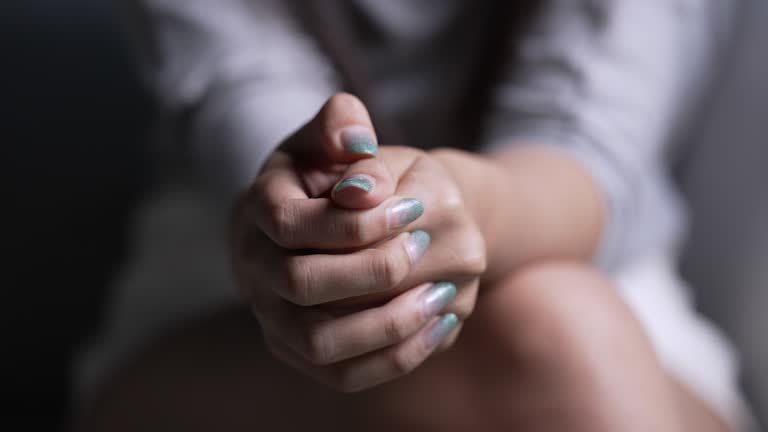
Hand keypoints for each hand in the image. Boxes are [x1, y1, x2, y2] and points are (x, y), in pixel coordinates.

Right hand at [231, 94, 485, 391]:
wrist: (312, 222)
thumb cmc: (328, 176)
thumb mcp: (329, 138)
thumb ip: (339, 124)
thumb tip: (358, 143)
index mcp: (257, 211)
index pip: (289, 223)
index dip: (351, 220)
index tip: (411, 207)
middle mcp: (254, 270)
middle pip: (301, 284)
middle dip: (371, 269)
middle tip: (423, 247)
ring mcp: (273, 319)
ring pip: (321, 343)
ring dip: (385, 324)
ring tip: (441, 294)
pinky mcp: (300, 353)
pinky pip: (344, 375)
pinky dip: (393, 358)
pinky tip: (439, 325)